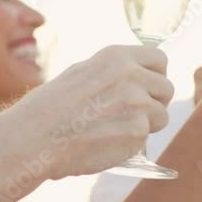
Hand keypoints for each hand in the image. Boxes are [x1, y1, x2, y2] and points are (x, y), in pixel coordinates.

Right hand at [13, 45, 173, 179]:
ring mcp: (137, 102)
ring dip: (146, 126)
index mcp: (116, 57)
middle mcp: (131, 75)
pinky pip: (147, 138)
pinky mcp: (137, 130)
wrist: (34, 137)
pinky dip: (132, 144)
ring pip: (161, 116)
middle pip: (167, 88)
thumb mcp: (80, 73)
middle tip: (133, 116)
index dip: (157, 76)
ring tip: (114, 131)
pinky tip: (107, 143)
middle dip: (155, 103)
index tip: (149, 88)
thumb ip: (111, 73)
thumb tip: (135, 76)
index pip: (160, 59)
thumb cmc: (49, 109)